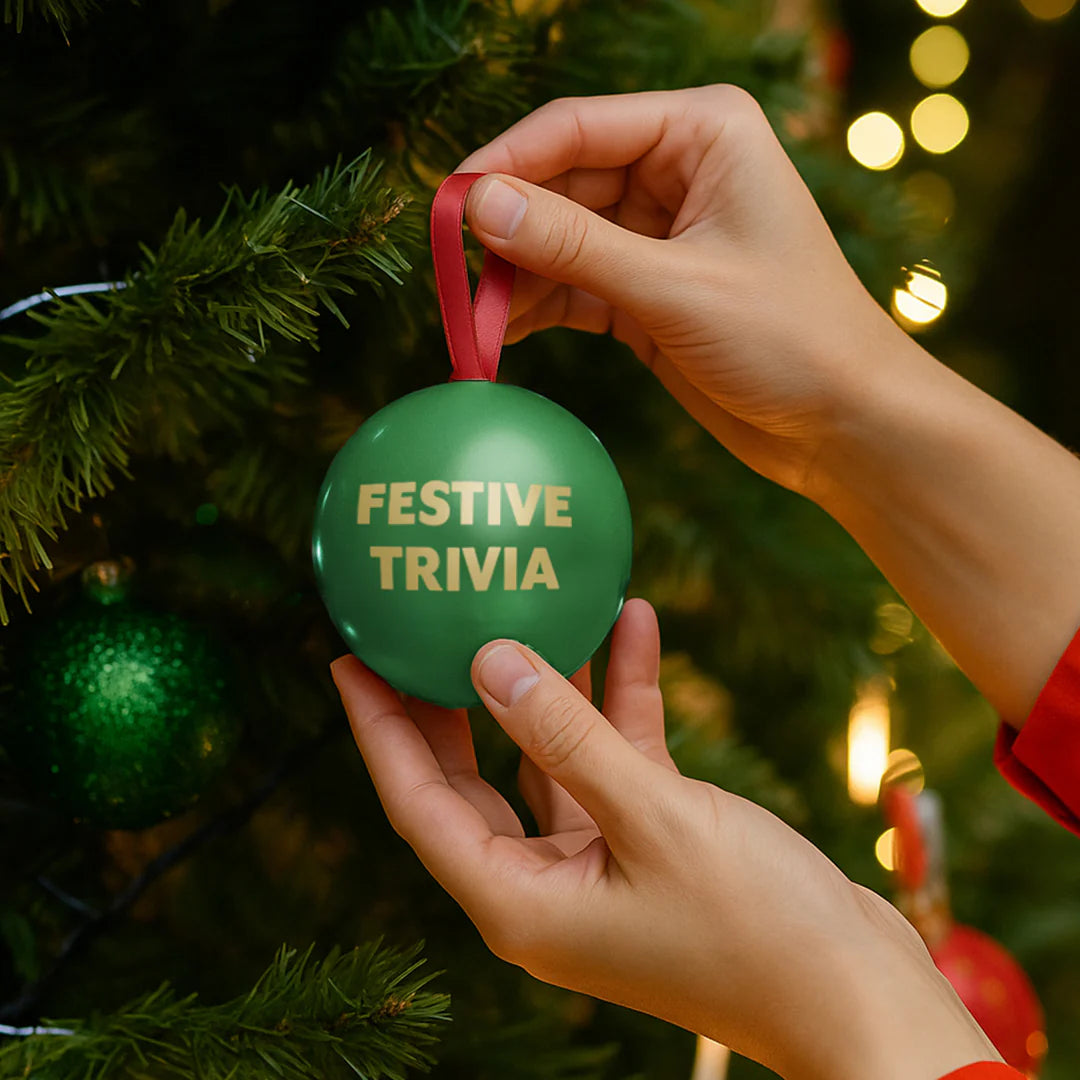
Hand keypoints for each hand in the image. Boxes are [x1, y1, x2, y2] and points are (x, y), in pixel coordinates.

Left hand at [332, 599, 998, 1079]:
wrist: (856, 992)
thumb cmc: (756, 928)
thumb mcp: (653, 817)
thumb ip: (565, 738)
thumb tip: (487, 662)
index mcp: (519, 900)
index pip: (417, 802)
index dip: (377, 729)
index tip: (349, 659)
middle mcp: (544, 884)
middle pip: (468, 779)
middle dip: (446, 701)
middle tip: (420, 626)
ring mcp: (596, 863)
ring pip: (546, 758)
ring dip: (548, 684)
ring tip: (534, 601)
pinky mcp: (648, 840)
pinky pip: (617, 757)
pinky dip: (621, 697)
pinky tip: (632, 623)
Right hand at [462, 86, 1079, 722]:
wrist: (843, 423)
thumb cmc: (789, 339)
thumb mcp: (673, 288)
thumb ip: (573, 247)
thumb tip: (479, 204)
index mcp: (702, 132)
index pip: (577, 127)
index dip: (505, 164)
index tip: (446, 207)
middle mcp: (678, 170)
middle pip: (561, 182)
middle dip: (510, 232)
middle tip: (456, 279)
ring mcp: (659, 233)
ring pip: (561, 238)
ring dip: (518, 277)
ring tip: (476, 319)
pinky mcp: (647, 291)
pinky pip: (574, 285)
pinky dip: (540, 309)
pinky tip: (504, 336)